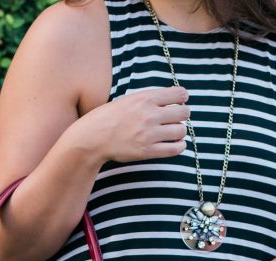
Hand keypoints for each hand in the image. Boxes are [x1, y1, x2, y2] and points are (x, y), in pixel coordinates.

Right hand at [68, 86, 190, 164]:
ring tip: (172, 132)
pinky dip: (179, 146)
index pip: (180, 94)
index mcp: (145, 98)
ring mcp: (149, 134)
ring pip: (181, 130)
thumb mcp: (129, 100)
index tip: (178, 103)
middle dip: (182, 115)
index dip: (182, 98)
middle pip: (184, 112)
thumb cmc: (109, 117)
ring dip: (179, 131)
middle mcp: (149, 115)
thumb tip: (174, 100)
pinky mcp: (147, 151)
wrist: (92, 138)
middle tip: (174, 119)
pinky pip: (175, 149)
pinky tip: (175, 144)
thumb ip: (149, 99)